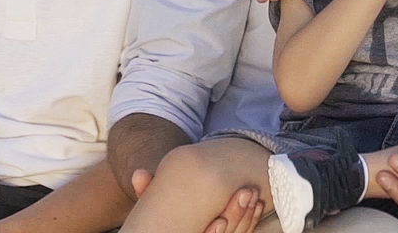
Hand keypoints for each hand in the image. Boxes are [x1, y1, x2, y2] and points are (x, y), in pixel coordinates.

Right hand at [134, 171, 263, 232]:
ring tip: (251, 193)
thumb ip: (148, 192)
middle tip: (246, 193)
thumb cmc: (165, 215)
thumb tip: (139, 175)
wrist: (181, 221)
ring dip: (247, 215)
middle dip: (237, 217)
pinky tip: (257, 204)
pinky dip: (252, 219)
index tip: (221, 220)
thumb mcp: (154, 205)